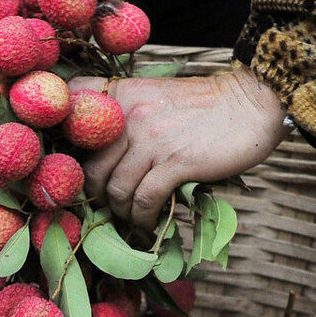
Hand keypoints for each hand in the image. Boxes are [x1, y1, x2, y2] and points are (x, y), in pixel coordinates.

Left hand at [74, 68, 290, 227]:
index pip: (71, 109)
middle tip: (111, 206)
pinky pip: (144, 200)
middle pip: (90, 168)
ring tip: (135, 217)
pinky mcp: (175, 163)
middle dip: (97, 196)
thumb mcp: (154, 95)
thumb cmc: (204, 105)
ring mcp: (151, 140)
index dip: (64, 144)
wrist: (251, 103)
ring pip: (115, 190)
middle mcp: (129, 116)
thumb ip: (125, 116)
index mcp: (120, 95)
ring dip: (122, 212)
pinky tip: (150, 222)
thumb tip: (103, 157)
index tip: (75, 168)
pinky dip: (143, 218)